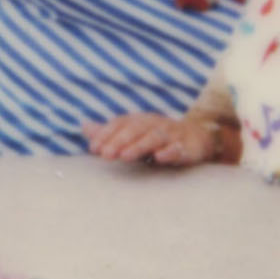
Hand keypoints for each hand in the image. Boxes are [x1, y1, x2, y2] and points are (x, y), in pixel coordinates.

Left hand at [84, 112, 231, 166]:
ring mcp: (172, 135)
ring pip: (155, 138)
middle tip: (106, 155)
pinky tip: (159, 158)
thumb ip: (110, 133)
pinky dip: (170, 152)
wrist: (196, 139)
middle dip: (119, 141)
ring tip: (124, 156)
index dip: (107, 134)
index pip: (121, 123)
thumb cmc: (157, 138)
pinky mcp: (187, 147)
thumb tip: (84, 126)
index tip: (94, 148)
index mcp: (141, 120)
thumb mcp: (133, 134)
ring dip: (139, 146)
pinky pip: (178, 149)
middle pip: (136, 130)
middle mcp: (155, 124)